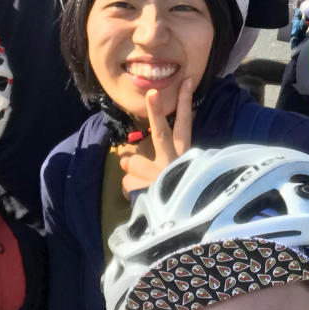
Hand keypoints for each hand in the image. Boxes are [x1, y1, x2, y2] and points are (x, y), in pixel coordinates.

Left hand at [119, 79, 194, 197]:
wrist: (187, 229)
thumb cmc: (181, 197)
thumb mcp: (176, 176)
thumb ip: (151, 164)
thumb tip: (121, 160)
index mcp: (185, 156)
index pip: (187, 125)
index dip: (185, 102)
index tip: (186, 80)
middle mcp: (175, 163)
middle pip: (162, 133)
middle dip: (157, 111)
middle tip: (153, 92)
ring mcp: (162, 177)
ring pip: (133, 162)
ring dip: (133, 174)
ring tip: (146, 187)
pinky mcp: (148, 191)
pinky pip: (127, 184)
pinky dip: (130, 191)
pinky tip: (143, 201)